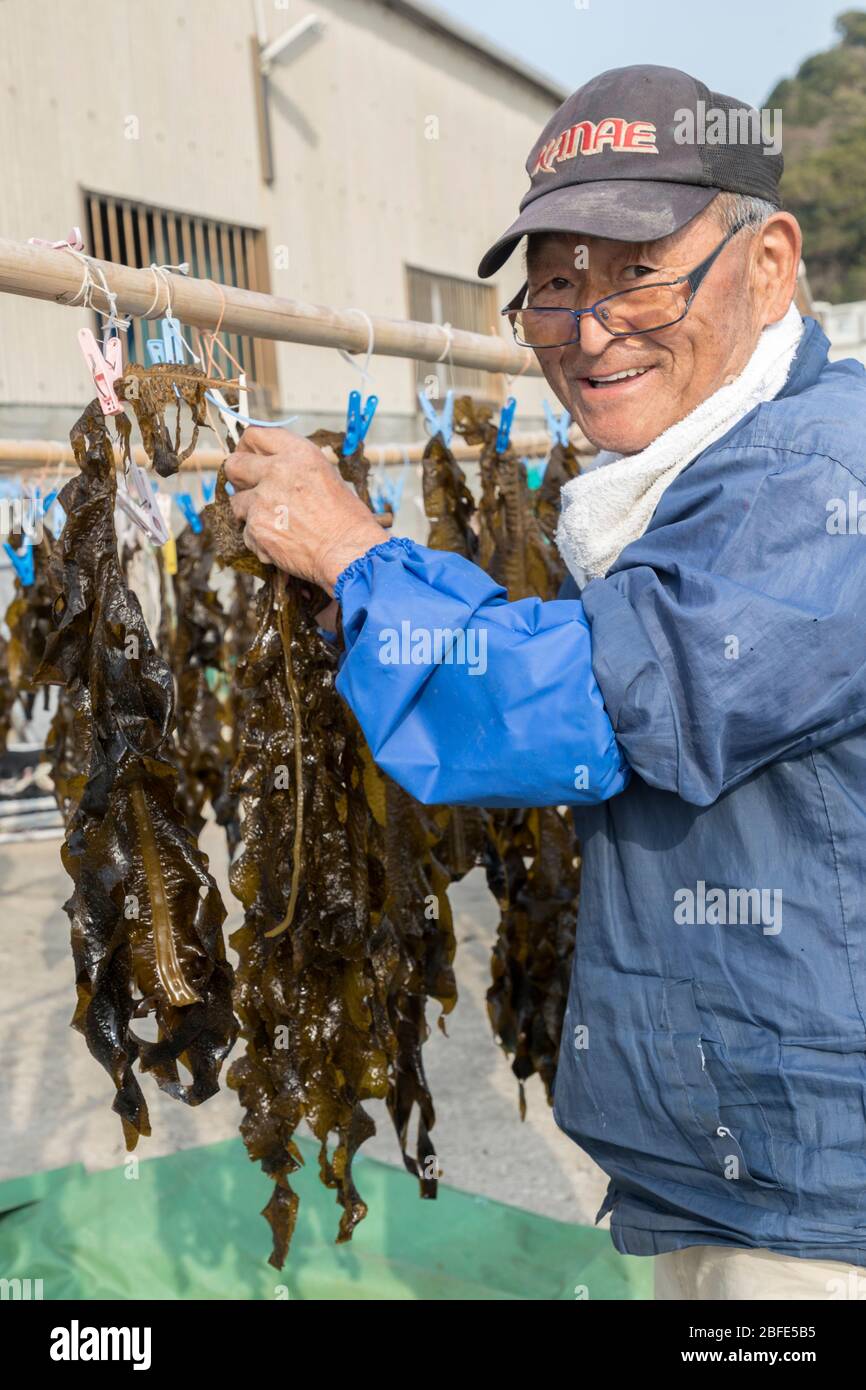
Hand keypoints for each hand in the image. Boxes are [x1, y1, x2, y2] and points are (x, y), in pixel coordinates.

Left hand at [224, 428, 385, 593]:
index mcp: (298, 454)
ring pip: (237, 503)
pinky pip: (247, 533)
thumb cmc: (346, 519)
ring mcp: (262, 501)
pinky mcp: (256, 529)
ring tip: (276, 524)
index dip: (248, 448)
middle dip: (238, 478)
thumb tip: (270, 467)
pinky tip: (282, 543)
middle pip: (234, 464)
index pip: (255, 435)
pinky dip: (260, 540)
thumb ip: (295, 467)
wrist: (349, 552)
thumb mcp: (326, 475)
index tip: (249, 458)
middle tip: (250, 490)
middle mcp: (277, 472)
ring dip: (250, 513)